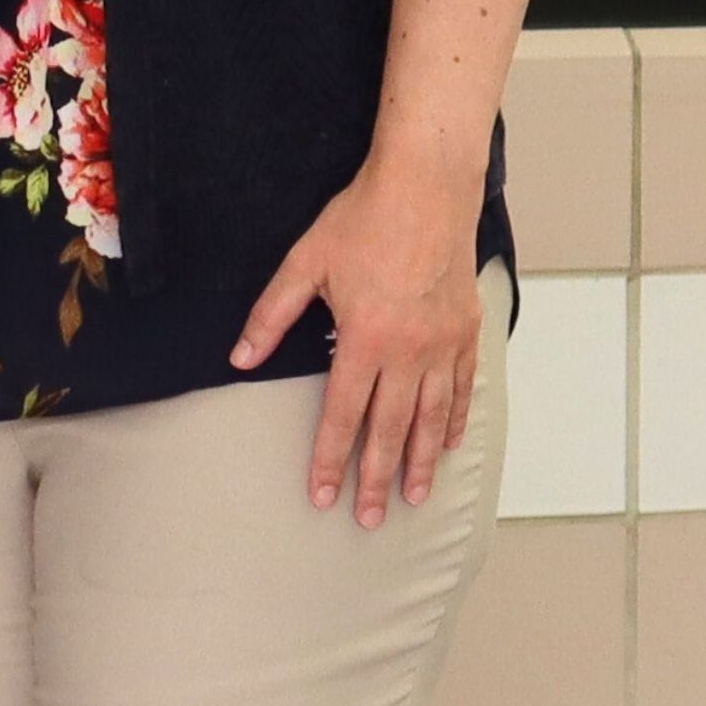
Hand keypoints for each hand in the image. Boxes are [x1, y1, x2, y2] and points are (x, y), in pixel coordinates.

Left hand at [233, 154, 481, 529]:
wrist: (426, 187)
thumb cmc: (363, 219)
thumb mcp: (305, 263)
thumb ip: (271, 316)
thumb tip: (239, 358)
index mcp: (363, 338)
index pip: (343, 414)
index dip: (330, 459)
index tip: (324, 496)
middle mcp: (407, 351)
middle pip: (390, 429)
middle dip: (375, 479)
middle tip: (368, 518)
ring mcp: (442, 344)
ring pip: (430, 418)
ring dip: (420, 462)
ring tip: (413, 498)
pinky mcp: (466, 331)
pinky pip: (462, 389)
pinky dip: (454, 420)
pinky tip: (448, 444)